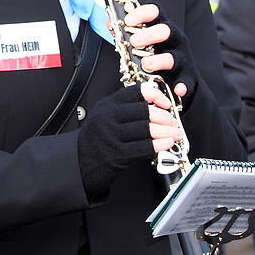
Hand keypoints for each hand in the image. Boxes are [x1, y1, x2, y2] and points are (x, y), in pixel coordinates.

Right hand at [76, 83, 182, 199]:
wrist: (77, 162)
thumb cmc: (95, 139)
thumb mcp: (104, 116)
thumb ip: (124, 108)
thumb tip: (155, 105)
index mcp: (107, 104)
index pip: (136, 92)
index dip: (156, 96)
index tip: (166, 103)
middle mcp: (108, 117)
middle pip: (144, 111)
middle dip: (165, 117)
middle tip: (174, 122)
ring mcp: (112, 136)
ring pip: (146, 129)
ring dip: (166, 132)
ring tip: (176, 134)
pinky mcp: (116, 154)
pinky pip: (144, 147)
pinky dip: (159, 145)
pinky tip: (167, 144)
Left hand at [123, 3, 199, 100]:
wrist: (173, 79)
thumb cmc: (153, 54)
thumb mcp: (141, 40)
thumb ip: (125, 32)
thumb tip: (110, 24)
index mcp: (161, 26)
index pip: (155, 11)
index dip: (142, 13)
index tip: (128, 20)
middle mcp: (174, 39)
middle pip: (166, 30)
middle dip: (149, 34)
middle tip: (133, 42)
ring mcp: (182, 57)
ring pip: (174, 56)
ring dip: (160, 59)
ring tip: (146, 64)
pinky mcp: (187, 75)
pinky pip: (187, 80)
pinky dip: (183, 85)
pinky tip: (178, 90)